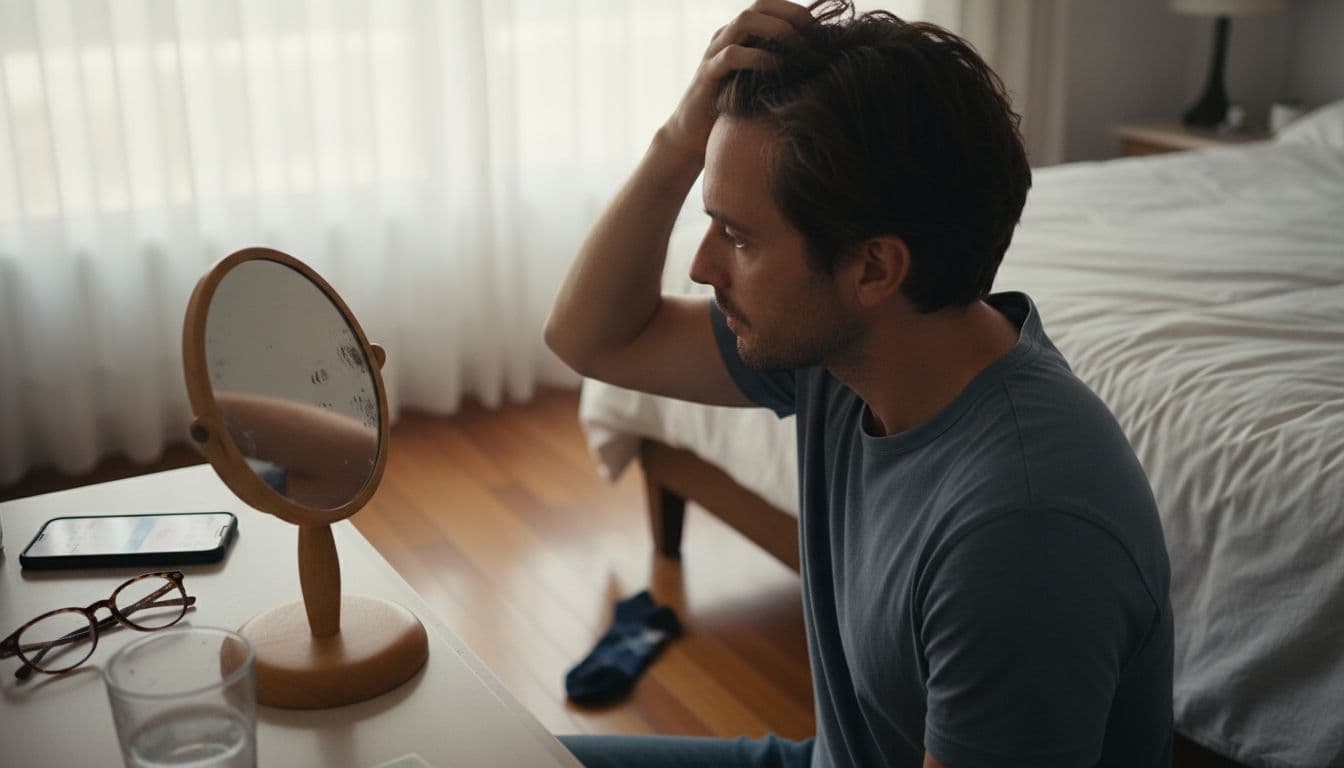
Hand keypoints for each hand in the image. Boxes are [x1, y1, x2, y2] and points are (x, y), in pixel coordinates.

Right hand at [661, 0, 812, 158]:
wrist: (692, 136)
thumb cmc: (733, 110)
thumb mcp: (760, 82)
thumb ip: (781, 67)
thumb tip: (819, 63)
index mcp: (741, 34)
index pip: (769, 5)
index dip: (796, 11)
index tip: (821, 29)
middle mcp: (727, 36)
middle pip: (759, 5)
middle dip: (789, 15)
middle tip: (812, 35)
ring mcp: (715, 52)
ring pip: (744, 21)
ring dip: (776, 30)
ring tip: (798, 48)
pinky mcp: (708, 74)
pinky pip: (732, 55)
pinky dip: (757, 57)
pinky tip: (777, 68)